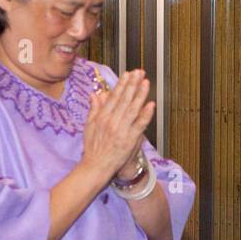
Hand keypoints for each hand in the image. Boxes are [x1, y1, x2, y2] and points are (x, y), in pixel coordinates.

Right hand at [78, 69, 155, 184]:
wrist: (96, 166)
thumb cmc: (93, 148)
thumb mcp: (89, 126)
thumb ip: (93, 109)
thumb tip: (94, 94)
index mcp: (102, 117)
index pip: (114, 97)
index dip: (122, 84)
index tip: (128, 74)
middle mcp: (111, 121)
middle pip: (124, 99)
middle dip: (133, 84)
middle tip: (140, 72)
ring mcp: (121, 130)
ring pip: (133, 109)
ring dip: (140, 95)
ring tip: (146, 83)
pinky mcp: (129, 139)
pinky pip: (139, 124)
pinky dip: (146, 114)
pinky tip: (151, 104)